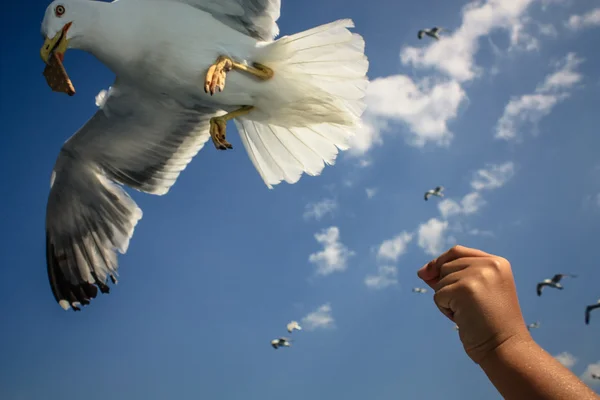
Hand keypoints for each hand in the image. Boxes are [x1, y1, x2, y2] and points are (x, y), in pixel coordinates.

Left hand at [418, 245, 530, 363]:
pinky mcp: (465, 288)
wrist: (505, 347)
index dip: (439, 261)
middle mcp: (490, 264)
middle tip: (468, 307)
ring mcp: (478, 275)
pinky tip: (464, 319)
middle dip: (446, 287)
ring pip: (440, 281)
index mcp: (497, 263)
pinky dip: (445, 309)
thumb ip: (452, 277)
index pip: (458, 252)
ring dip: (447, 300)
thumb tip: (423, 271)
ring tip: (469, 313)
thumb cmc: (489, 324)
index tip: (427, 273)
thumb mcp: (475, 292)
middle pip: (446, 265)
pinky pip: (438, 295)